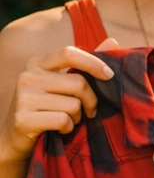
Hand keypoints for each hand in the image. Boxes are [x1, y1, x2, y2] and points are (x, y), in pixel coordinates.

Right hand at [0, 40, 118, 162]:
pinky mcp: (24, 118)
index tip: (109, 75)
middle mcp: (27, 77)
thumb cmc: (47, 107)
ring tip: (69, 119)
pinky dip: (68, 128)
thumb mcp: (62, 83)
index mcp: (37, 63)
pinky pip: (63, 120)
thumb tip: (113, 41)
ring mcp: (23, 97)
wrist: (17, 136)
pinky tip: (60, 129)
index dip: (93, 63)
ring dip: (78, 117)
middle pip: (78, 83)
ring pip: (73, 105)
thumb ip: (85, 64)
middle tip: (89, 110)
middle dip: (91, 100)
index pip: (69, 53)